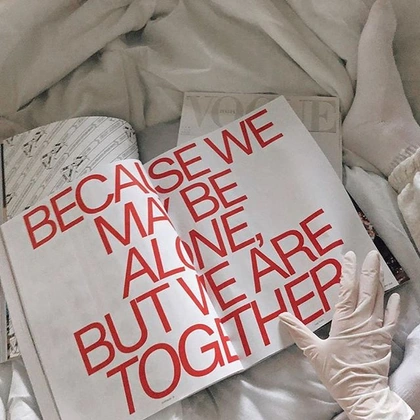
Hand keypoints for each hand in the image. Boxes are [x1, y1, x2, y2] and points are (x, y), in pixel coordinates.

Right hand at [279, 251, 413, 419]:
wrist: (363, 394)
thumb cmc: (337, 372)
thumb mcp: (314, 352)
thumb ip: (299, 332)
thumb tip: (282, 316)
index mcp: (345, 320)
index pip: (347, 289)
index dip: (348, 271)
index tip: (348, 256)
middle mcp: (363, 320)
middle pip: (368, 289)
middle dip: (369, 269)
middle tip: (371, 252)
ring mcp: (376, 328)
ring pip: (379, 299)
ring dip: (379, 282)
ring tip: (379, 266)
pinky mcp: (385, 339)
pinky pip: (391, 319)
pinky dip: (394, 307)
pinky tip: (395, 297)